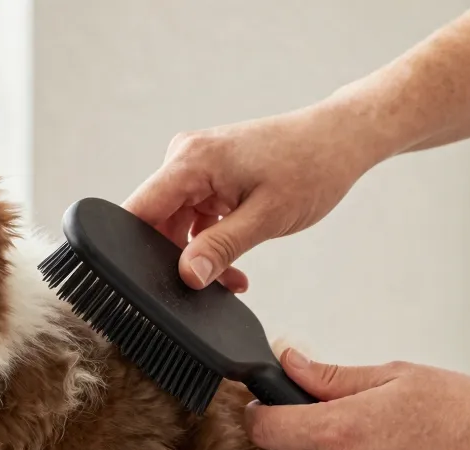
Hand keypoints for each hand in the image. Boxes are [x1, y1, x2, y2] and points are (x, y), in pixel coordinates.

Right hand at [123, 97, 392, 291]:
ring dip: (199, 256)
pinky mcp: (209, 177)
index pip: (137, 210)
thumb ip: (220, 248)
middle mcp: (185, 158)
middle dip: (176, 260)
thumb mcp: (265, 218)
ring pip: (176, 226)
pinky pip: (195, 219)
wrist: (340, 140)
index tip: (144, 282)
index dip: (129, 249)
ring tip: (232, 280)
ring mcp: (196, 167)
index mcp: (190, 161)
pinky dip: (210, 243)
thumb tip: (186, 276)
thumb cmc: (311, 167)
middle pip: (155, 223)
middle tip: (209, 288)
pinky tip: (234, 266)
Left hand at [243, 351, 469, 449]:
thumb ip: (331, 377)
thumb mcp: (393, 376)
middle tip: (316, 419)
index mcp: (340, 431)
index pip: (265, 430)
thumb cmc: (462, 408)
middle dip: (288, 441)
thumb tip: (289, 363)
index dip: (259, 415)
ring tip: (368, 439)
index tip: (267, 406)